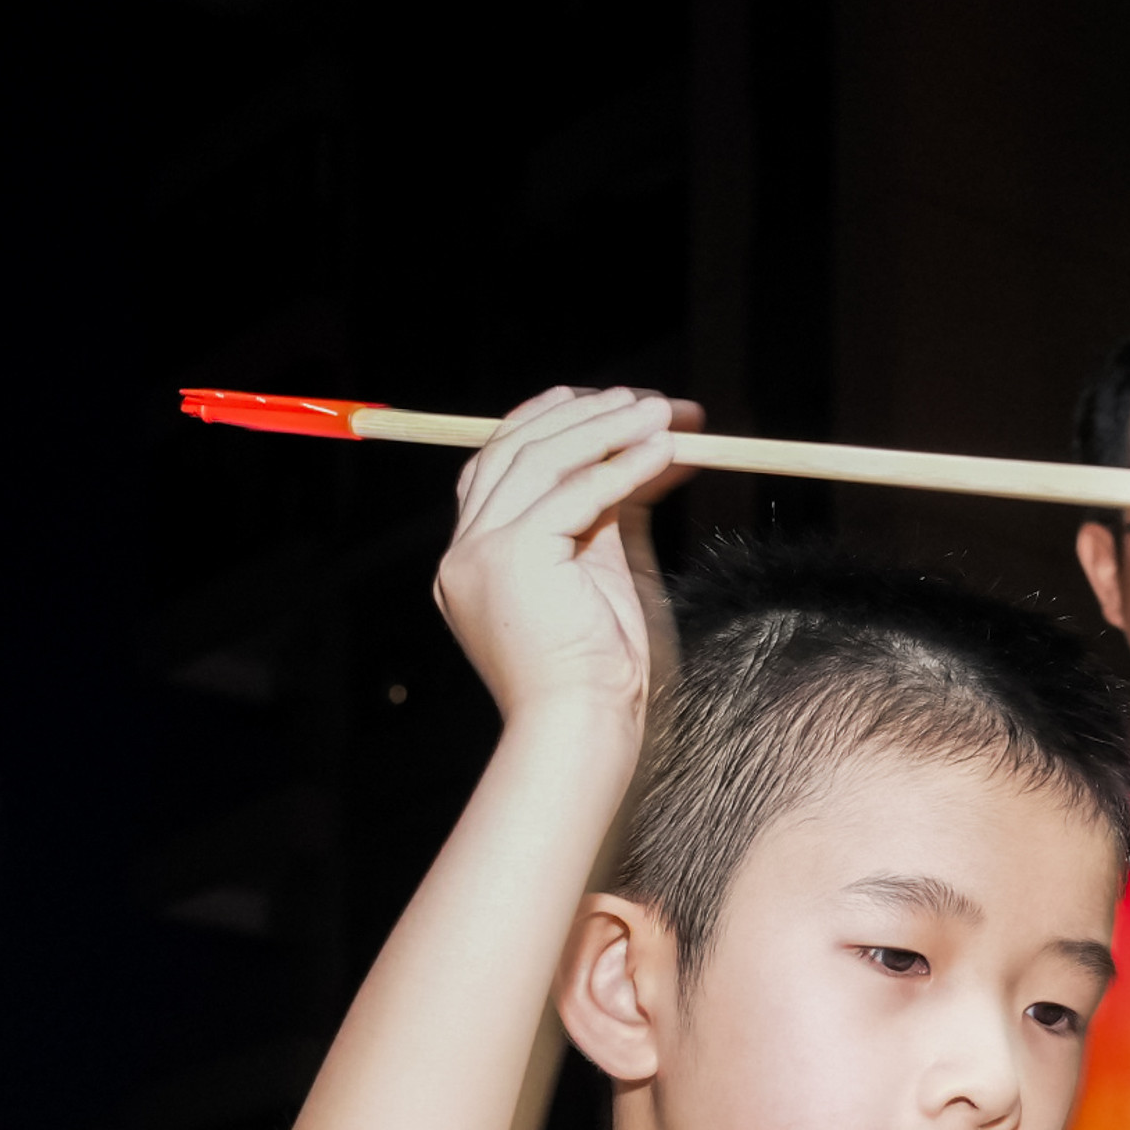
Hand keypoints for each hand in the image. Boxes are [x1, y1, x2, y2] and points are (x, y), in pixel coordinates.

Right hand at [432, 387, 689, 731]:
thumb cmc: (601, 672)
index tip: (613, 403)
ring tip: (661, 412)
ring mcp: (480, 555)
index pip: (502, 464)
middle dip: (586, 416)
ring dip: (607, 428)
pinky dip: (622, 466)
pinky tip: (663, 452)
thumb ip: (616, 507)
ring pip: (540, 459)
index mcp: (476, 560)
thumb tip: (656, 444)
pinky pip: (573, 493)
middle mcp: (466, 553)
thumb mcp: (608, 569)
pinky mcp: (511, 559)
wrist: (585, 730)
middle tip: (648, 400)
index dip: (555, 423)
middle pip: (514, 449)